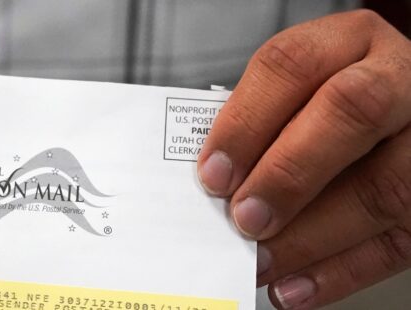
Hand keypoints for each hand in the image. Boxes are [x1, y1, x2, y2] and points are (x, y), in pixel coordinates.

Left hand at [197, 10, 410, 308]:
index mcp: (348, 43)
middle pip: (351, 112)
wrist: (400, 107)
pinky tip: (296, 287)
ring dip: (310, 236)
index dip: (246, 121)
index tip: (213, 172)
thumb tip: (217, 180)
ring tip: (261, 261)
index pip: (293, 65)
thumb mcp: (302, 90)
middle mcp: (397, 79)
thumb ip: (263, 122)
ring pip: (382, 186)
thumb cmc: (332, 101)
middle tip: (243, 217)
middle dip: (288, 173)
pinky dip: (340, 271)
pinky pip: (398, 241)